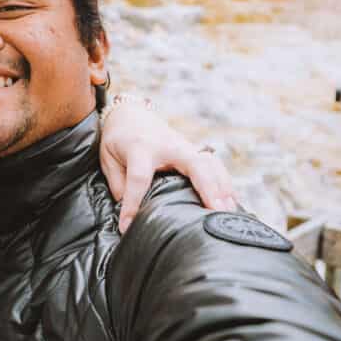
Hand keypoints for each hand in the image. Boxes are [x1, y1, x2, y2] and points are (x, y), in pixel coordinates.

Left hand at [99, 99, 238, 232]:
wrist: (131, 114)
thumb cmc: (118, 140)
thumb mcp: (109, 160)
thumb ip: (119, 185)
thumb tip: (132, 213)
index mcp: (140, 147)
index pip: (139, 177)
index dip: (133, 204)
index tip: (127, 226)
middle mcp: (169, 146)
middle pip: (194, 164)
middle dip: (208, 187)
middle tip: (216, 212)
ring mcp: (185, 147)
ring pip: (211, 164)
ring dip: (223, 187)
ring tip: (229, 212)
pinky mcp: (194, 152)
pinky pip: (214, 167)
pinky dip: (225, 184)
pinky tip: (232, 203)